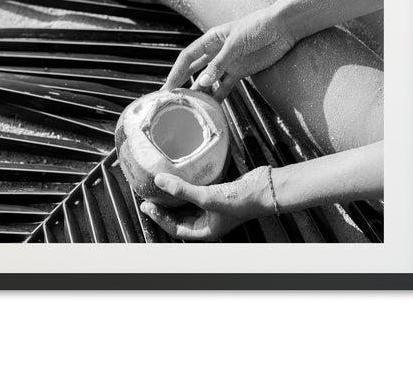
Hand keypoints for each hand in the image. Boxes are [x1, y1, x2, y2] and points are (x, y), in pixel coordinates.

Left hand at [140, 169, 269, 240]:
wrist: (265, 188)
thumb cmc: (241, 201)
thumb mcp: (207, 197)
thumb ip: (182, 189)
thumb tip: (159, 180)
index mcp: (205, 231)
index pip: (175, 228)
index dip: (159, 219)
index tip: (147, 206)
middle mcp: (207, 222)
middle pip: (178, 218)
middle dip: (163, 209)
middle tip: (148, 198)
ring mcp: (212, 209)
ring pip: (186, 207)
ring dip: (173, 199)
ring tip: (159, 189)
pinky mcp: (216, 195)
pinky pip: (195, 195)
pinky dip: (185, 190)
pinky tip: (178, 181)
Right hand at [163, 6, 295, 100]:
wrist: (283, 28)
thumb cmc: (258, 27)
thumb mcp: (235, 44)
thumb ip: (219, 64)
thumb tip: (203, 82)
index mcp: (210, 40)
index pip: (187, 57)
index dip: (176, 72)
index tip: (168, 87)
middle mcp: (216, 52)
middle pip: (194, 69)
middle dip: (182, 83)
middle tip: (172, 99)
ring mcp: (227, 63)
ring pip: (208, 80)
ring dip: (200, 92)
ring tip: (190, 106)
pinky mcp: (240, 72)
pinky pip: (225, 86)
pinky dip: (218, 96)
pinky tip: (211, 107)